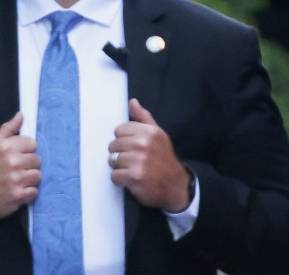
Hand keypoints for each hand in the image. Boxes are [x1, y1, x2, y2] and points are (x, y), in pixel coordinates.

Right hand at [0, 112, 40, 222]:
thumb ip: (8, 128)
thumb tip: (21, 115)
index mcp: (6, 147)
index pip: (32, 143)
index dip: (26, 149)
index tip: (18, 155)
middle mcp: (12, 162)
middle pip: (37, 160)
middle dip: (28, 164)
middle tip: (17, 168)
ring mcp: (16, 180)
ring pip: (38, 176)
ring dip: (30, 178)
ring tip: (18, 179)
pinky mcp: (18, 197)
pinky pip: (34, 192)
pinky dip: (28, 193)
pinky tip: (17, 190)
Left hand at [108, 98, 190, 212]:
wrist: (177, 186)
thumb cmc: (164, 159)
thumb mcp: (158, 135)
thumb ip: (143, 118)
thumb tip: (132, 102)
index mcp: (149, 131)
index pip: (119, 130)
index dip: (124, 139)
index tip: (133, 147)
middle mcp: (144, 144)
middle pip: (113, 145)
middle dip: (121, 153)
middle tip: (134, 160)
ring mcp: (139, 160)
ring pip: (112, 160)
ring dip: (120, 167)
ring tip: (133, 169)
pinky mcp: (135, 177)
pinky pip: (114, 175)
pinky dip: (121, 180)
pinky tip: (132, 179)